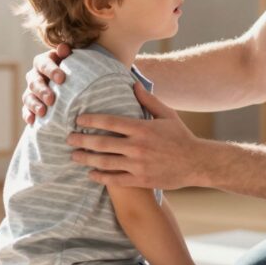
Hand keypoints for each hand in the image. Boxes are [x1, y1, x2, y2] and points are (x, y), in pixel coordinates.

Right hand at [22, 43, 70, 124]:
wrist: (69, 83)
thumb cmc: (72, 69)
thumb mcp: (72, 61)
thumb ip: (68, 55)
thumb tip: (63, 48)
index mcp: (43, 62)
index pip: (43, 63)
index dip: (51, 70)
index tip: (62, 79)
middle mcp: (34, 75)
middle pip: (34, 82)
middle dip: (42, 91)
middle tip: (51, 99)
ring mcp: (30, 90)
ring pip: (28, 96)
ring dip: (34, 104)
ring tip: (42, 112)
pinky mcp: (29, 104)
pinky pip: (26, 109)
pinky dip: (28, 115)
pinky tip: (32, 121)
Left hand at [69, 83, 205, 189]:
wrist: (197, 163)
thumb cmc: (181, 137)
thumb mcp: (167, 115)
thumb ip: (148, 100)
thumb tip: (133, 83)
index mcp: (142, 128)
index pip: (109, 122)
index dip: (91, 120)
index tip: (78, 119)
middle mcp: (137, 147)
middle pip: (101, 143)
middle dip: (82, 140)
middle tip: (68, 138)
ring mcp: (138, 165)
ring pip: (104, 162)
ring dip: (86, 159)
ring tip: (73, 156)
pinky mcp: (141, 180)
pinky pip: (115, 179)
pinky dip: (100, 177)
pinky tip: (90, 174)